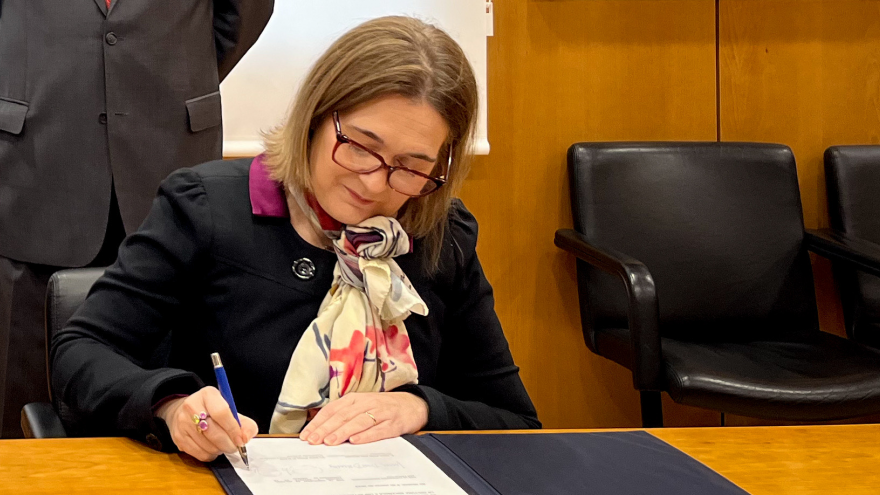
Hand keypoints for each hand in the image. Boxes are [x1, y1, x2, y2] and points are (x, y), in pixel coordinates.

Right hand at [155, 386, 258, 461]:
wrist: (182, 411)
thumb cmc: (211, 410)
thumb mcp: (228, 408)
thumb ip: (242, 421)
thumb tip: (247, 437)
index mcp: (207, 394)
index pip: (222, 413)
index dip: (234, 429)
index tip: (241, 439)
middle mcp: (191, 406)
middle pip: (214, 432)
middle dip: (229, 444)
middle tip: (235, 446)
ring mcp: (182, 423)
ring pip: (208, 446)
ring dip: (220, 450)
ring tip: (223, 445)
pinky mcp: (178, 438)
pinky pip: (200, 454)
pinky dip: (211, 455)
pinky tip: (213, 448)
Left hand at [299, 392, 427, 445]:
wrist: (413, 405)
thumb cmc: (382, 407)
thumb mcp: (362, 405)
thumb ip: (344, 414)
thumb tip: (320, 428)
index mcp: (356, 399)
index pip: (333, 410)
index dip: (319, 422)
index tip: (306, 435)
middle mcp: (367, 403)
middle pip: (343, 416)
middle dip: (326, 429)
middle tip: (313, 440)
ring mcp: (381, 413)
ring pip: (358, 422)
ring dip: (343, 432)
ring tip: (330, 441)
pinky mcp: (393, 423)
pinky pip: (378, 430)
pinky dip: (366, 435)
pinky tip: (355, 441)